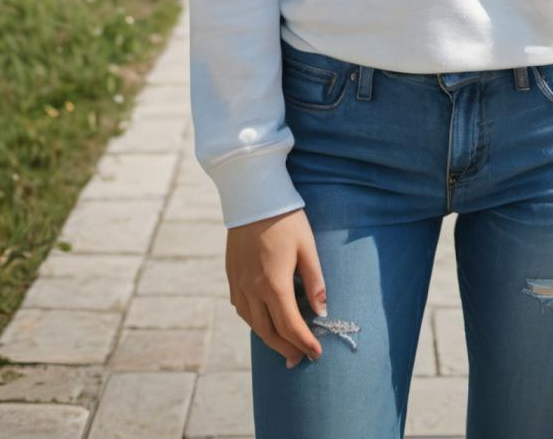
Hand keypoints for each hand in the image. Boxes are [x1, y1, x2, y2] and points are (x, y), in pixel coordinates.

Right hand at [226, 208, 326, 366]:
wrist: (252, 195)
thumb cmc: (285, 219)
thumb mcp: (307, 247)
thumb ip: (315, 282)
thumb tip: (321, 311)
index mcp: (274, 284)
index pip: (290, 326)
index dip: (304, 343)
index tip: (316, 354)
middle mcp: (252, 289)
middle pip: (268, 332)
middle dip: (286, 348)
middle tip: (300, 358)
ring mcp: (238, 283)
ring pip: (251, 323)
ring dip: (268, 338)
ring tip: (283, 345)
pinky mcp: (230, 274)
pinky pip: (240, 307)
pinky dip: (253, 320)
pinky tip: (262, 319)